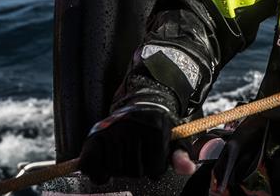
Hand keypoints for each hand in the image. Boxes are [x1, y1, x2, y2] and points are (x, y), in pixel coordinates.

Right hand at [79, 104, 195, 183]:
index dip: (155, 168)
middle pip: (134, 172)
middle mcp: (132, 125)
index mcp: (155, 127)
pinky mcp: (95, 134)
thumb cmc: (159, 126)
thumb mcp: (175, 138)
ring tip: (126, 155)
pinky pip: (90, 164)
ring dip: (121, 169)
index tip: (155, 157)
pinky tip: (106, 169)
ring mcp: (112, 129)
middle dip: (138, 168)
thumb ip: (181, 155)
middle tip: (139, 155)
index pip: (155, 170)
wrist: (142, 105)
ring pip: (115, 170)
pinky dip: (97, 173)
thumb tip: (188, 169)